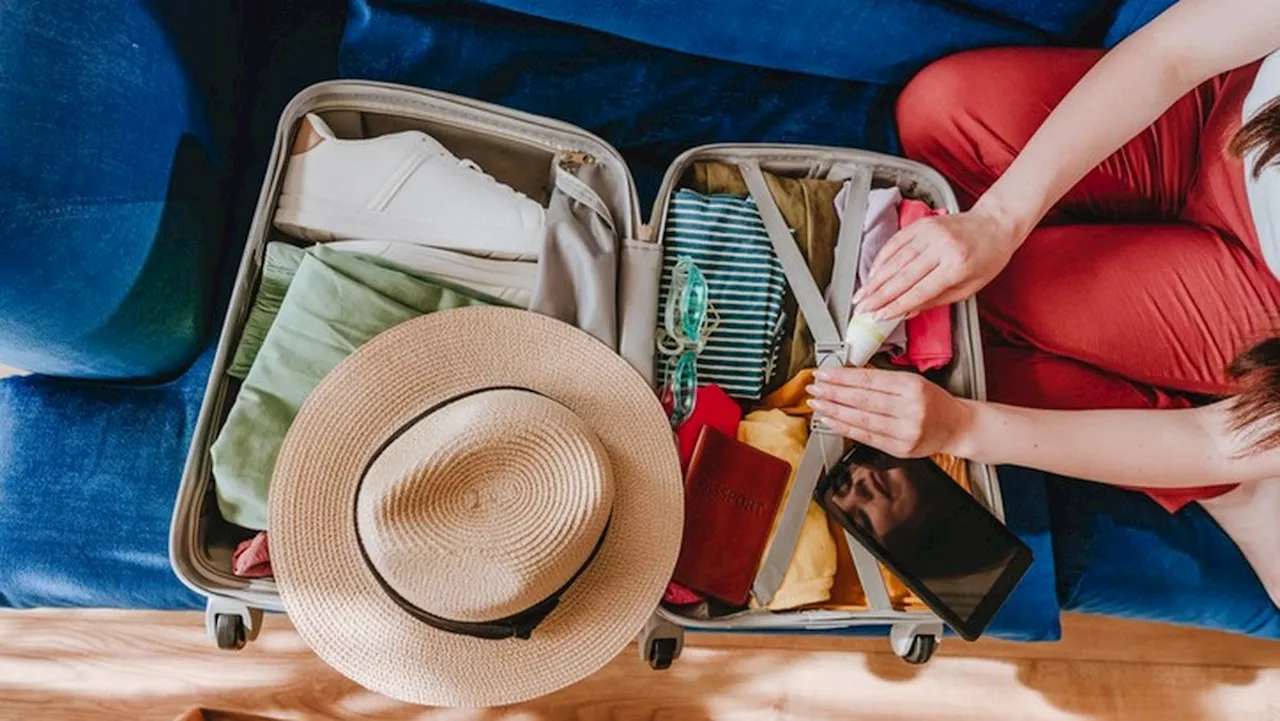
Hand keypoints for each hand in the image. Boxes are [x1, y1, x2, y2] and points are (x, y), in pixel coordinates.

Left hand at [806, 367, 975, 457]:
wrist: (956, 426)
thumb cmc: (934, 401)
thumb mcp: (913, 380)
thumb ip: (882, 378)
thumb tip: (848, 373)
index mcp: (912, 386)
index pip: (869, 380)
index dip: (842, 377)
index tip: (824, 374)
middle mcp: (909, 409)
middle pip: (862, 399)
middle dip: (833, 393)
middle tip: (814, 388)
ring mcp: (904, 431)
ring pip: (861, 419)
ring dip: (834, 411)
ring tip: (817, 404)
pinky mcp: (899, 448)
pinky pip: (866, 437)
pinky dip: (844, 428)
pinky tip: (830, 421)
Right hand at [852, 205, 1022, 320]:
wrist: (995, 224)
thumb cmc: (986, 258)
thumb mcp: (968, 288)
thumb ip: (936, 300)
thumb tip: (906, 310)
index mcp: (957, 266)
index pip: (919, 291)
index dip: (895, 305)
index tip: (879, 316)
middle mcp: (942, 247)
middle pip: (902, 276)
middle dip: (878, 295)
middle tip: (862, 308)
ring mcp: (930, 233)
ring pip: (894, 260)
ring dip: (874, 280)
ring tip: (861, 295)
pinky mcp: (922, 224)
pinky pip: (895, 242)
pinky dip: (881, 259)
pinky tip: (872, 273)